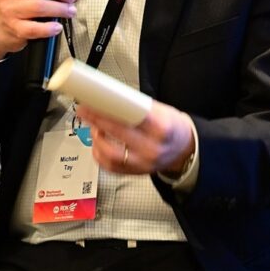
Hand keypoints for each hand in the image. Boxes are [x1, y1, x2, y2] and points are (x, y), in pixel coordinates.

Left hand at [77, 100, 194, 176]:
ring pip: (112, 154)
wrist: (184, 151)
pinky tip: (96, 143)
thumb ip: (138, 105)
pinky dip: (99, 154)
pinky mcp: (135, 173)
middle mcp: (152, 148)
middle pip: (118, 133)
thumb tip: (111, 97)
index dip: (110, 108)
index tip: (95, 101)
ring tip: (93, 126)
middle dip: (97, 120)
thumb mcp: (162, 110)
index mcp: (161, 128)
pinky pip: (111, 167)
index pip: (131, 116)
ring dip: (97, 139)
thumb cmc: (172, 127)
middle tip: (84, 110)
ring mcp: (143, 164)